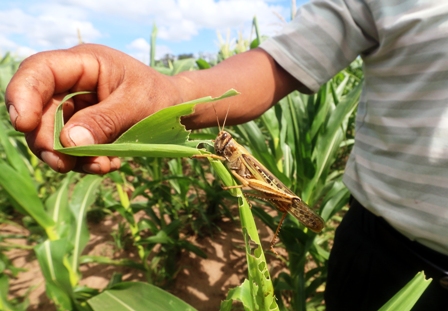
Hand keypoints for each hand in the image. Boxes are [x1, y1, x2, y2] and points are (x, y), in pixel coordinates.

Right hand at [5, 44, 181, 173]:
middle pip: (40, 108)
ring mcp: (77, 106)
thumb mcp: (137, 106)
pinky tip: (108, 164)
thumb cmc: (160, 97)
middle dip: (47, 141)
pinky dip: (85, 161)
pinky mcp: (83, 127)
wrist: (176, 111)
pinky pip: (71, 148)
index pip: (40, 70)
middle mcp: (74, 83)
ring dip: (69, 157)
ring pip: (52, 133)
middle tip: (63, 164)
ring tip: (101, 166)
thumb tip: (69, 143)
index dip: (23, 94)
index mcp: (86, 63)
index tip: (24, 124)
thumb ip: (105, 121)